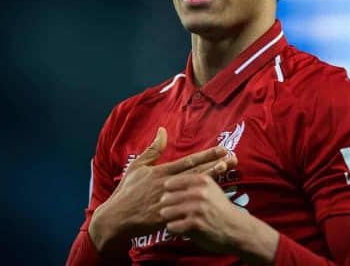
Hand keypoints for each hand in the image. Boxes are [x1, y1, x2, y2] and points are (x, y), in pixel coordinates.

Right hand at [88, 127, 235, 256]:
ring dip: (212, 180)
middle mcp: (167, 184)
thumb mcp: (137, 166)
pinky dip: (201, 205)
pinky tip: (213, 201)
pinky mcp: (167, 216)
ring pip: (195, 189)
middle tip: (233, 158)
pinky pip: (187, 209)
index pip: (189, 161)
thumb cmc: (127, 191)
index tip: (222, 149)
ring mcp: (169, 201)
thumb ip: (152, 149)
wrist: (116, 218)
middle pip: (196, 173)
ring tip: (227, 172)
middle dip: (216, 165)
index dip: (207, 155)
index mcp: (161, 172)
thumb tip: (162, 130)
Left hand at [159, 172, 278, 264]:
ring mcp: (196, 208)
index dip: (167, 191)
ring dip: (168, 217)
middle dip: (165, 205)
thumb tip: (170, 180)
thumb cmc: (220, 208)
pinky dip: (173, 229)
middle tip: (167, 211)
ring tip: (174, 219)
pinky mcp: (195, 224)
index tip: (168, 196)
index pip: (171, 182)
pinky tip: (179, 228)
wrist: (236, 229)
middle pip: (166, 197)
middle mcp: (198, 192)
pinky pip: (171, 226)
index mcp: (201, 180)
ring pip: (166, 212)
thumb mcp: (211, 189)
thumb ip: (194, 183)